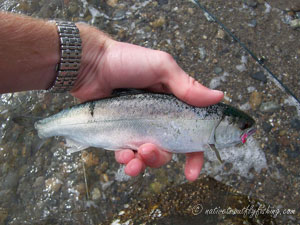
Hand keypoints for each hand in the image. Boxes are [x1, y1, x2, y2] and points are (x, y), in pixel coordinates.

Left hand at [71, 24, 222, 180]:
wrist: (91, 64)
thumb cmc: (127, 61)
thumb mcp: (161, 67)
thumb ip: (187, 85)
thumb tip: (219, 97)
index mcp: (172, 105)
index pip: (190, 132)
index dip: (195, 153)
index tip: (193, 172)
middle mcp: (157, 119)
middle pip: (167, 149)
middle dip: (160, 158)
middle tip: (149, 151)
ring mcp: (137, 128)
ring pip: (146, 156)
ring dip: (142, 163)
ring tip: (133, 161)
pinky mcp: (118, 133)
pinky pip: (125, 154)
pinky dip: (125, 159)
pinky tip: (121, 155)